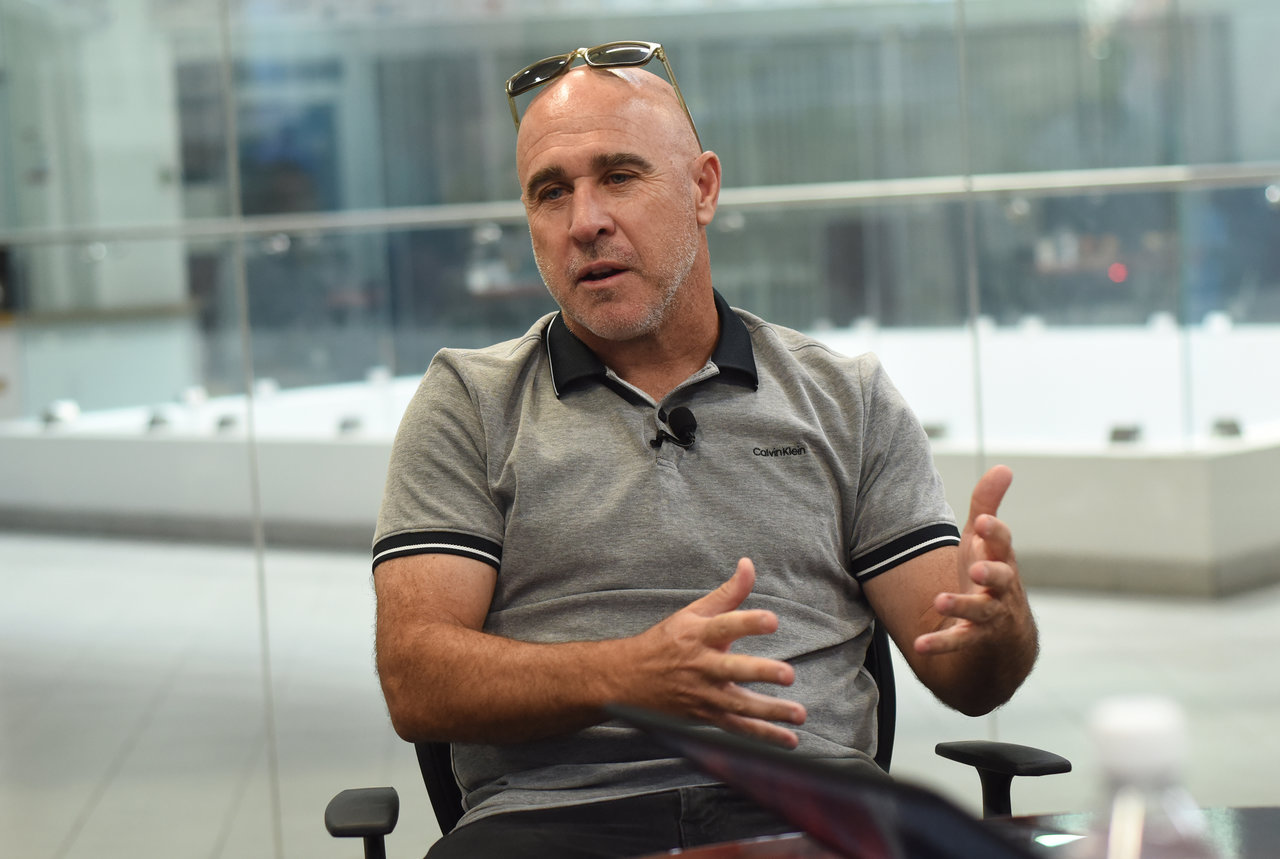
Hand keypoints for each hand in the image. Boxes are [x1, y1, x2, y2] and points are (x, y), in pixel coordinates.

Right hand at [625, 558, 806, 747]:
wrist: (628, 679)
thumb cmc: (666, 641)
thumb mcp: (693, 612)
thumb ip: (727, 593)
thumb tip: (749, 564)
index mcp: (699, 635)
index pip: (726, 625)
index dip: (748, 622)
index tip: (772, 620)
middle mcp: (702, 665)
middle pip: (733, 670)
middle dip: (760, 672)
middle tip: (787, 674)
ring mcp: (704, 694)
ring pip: (738, 705)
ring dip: (770, 712)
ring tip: (799, 714)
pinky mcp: (705, 715)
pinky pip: (737, 728)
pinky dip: (762, 736)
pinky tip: (788, 740)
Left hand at [914, 464, 1032, 656]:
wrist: (1005, 633)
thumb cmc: (989, 572)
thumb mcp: (985, 539)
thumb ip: (988, 504)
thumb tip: (1004, 467)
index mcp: (1000, 558)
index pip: (1003, 543)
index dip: (995, 532)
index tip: (985, 521)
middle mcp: (1001, 587)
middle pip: (1003, 578)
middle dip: (992, 572)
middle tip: (977, 568)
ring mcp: (991, 614)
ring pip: (981, 612)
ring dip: (961, 606)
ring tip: (941, 601)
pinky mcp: (977, 638)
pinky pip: (960, 641)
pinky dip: (942, 644)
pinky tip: (921, 645)